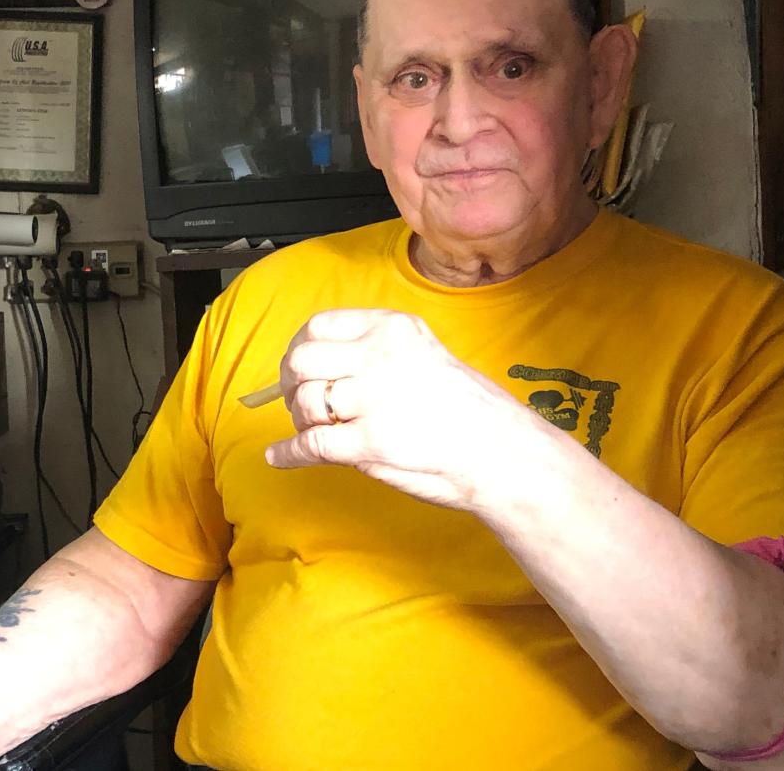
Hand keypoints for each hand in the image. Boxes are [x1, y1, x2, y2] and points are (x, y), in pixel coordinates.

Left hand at [268, 309, 571, 511]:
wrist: (504, 452)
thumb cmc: (468, 408)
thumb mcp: (423, 353)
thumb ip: (376, 352)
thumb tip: (324, 365)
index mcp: (392, 329)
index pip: (319, 326)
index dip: (298, 349)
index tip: (297, 368)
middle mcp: (378, 356)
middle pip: (301, 361)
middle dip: (290, 385)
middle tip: (298, 403)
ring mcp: (372, 400)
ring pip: (304, 403)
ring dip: (300, 422)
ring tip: (313, 432)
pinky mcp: (370, 443)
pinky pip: (310, 445)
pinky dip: (288, 453)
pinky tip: (279, 457)